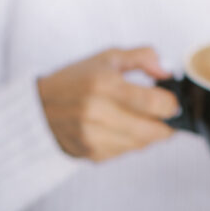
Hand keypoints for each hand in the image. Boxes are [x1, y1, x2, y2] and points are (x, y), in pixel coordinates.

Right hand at [37, 47, 179, 161]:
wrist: (38, 108)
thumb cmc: (75, 80)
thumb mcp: (107, 57)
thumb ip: (142, 57)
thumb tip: (167, 73)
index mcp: (103, 84)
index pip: (154, 103)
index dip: (171, 105)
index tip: (171, 102)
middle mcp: (97, 112)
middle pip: (151, 131)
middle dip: (166, 126)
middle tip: (167, 117)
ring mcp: (93, 136)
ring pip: (140, 145)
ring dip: (149, 136)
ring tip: (145, 122)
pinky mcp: (90, 153)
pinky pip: (123, 153)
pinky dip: (129, 143)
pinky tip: (122, 131)